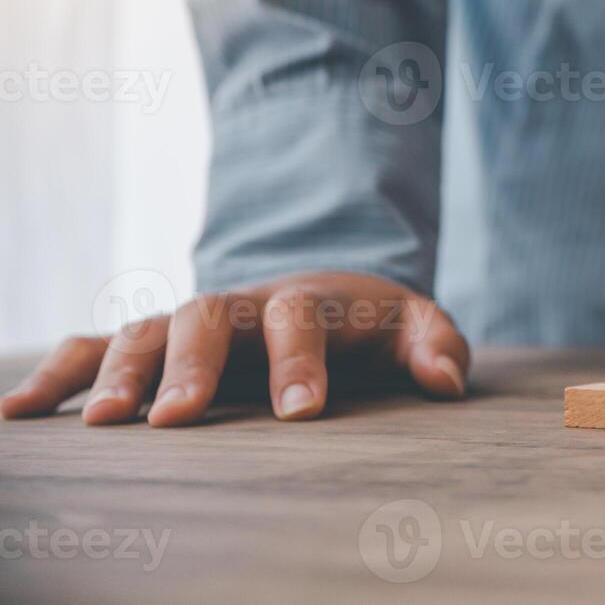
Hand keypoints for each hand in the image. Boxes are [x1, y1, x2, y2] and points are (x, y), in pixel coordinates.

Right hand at [0, 272, 468, 426]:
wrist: (323, 293)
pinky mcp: (153, 340)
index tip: (300, 412)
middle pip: (207, 319)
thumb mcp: (416, 325)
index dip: (300, 362)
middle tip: (176, 419)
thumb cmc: (370, 324)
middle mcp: (240, 306)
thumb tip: (447, 383)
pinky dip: (54, 373)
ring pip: (144, 332)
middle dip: (190, 367)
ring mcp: (190, 321)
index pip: (302, 320)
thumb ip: (437, 345)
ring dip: (118, 374)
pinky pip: (91, 347)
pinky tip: (17, 413)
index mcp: (309, 300)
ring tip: (100, 425)